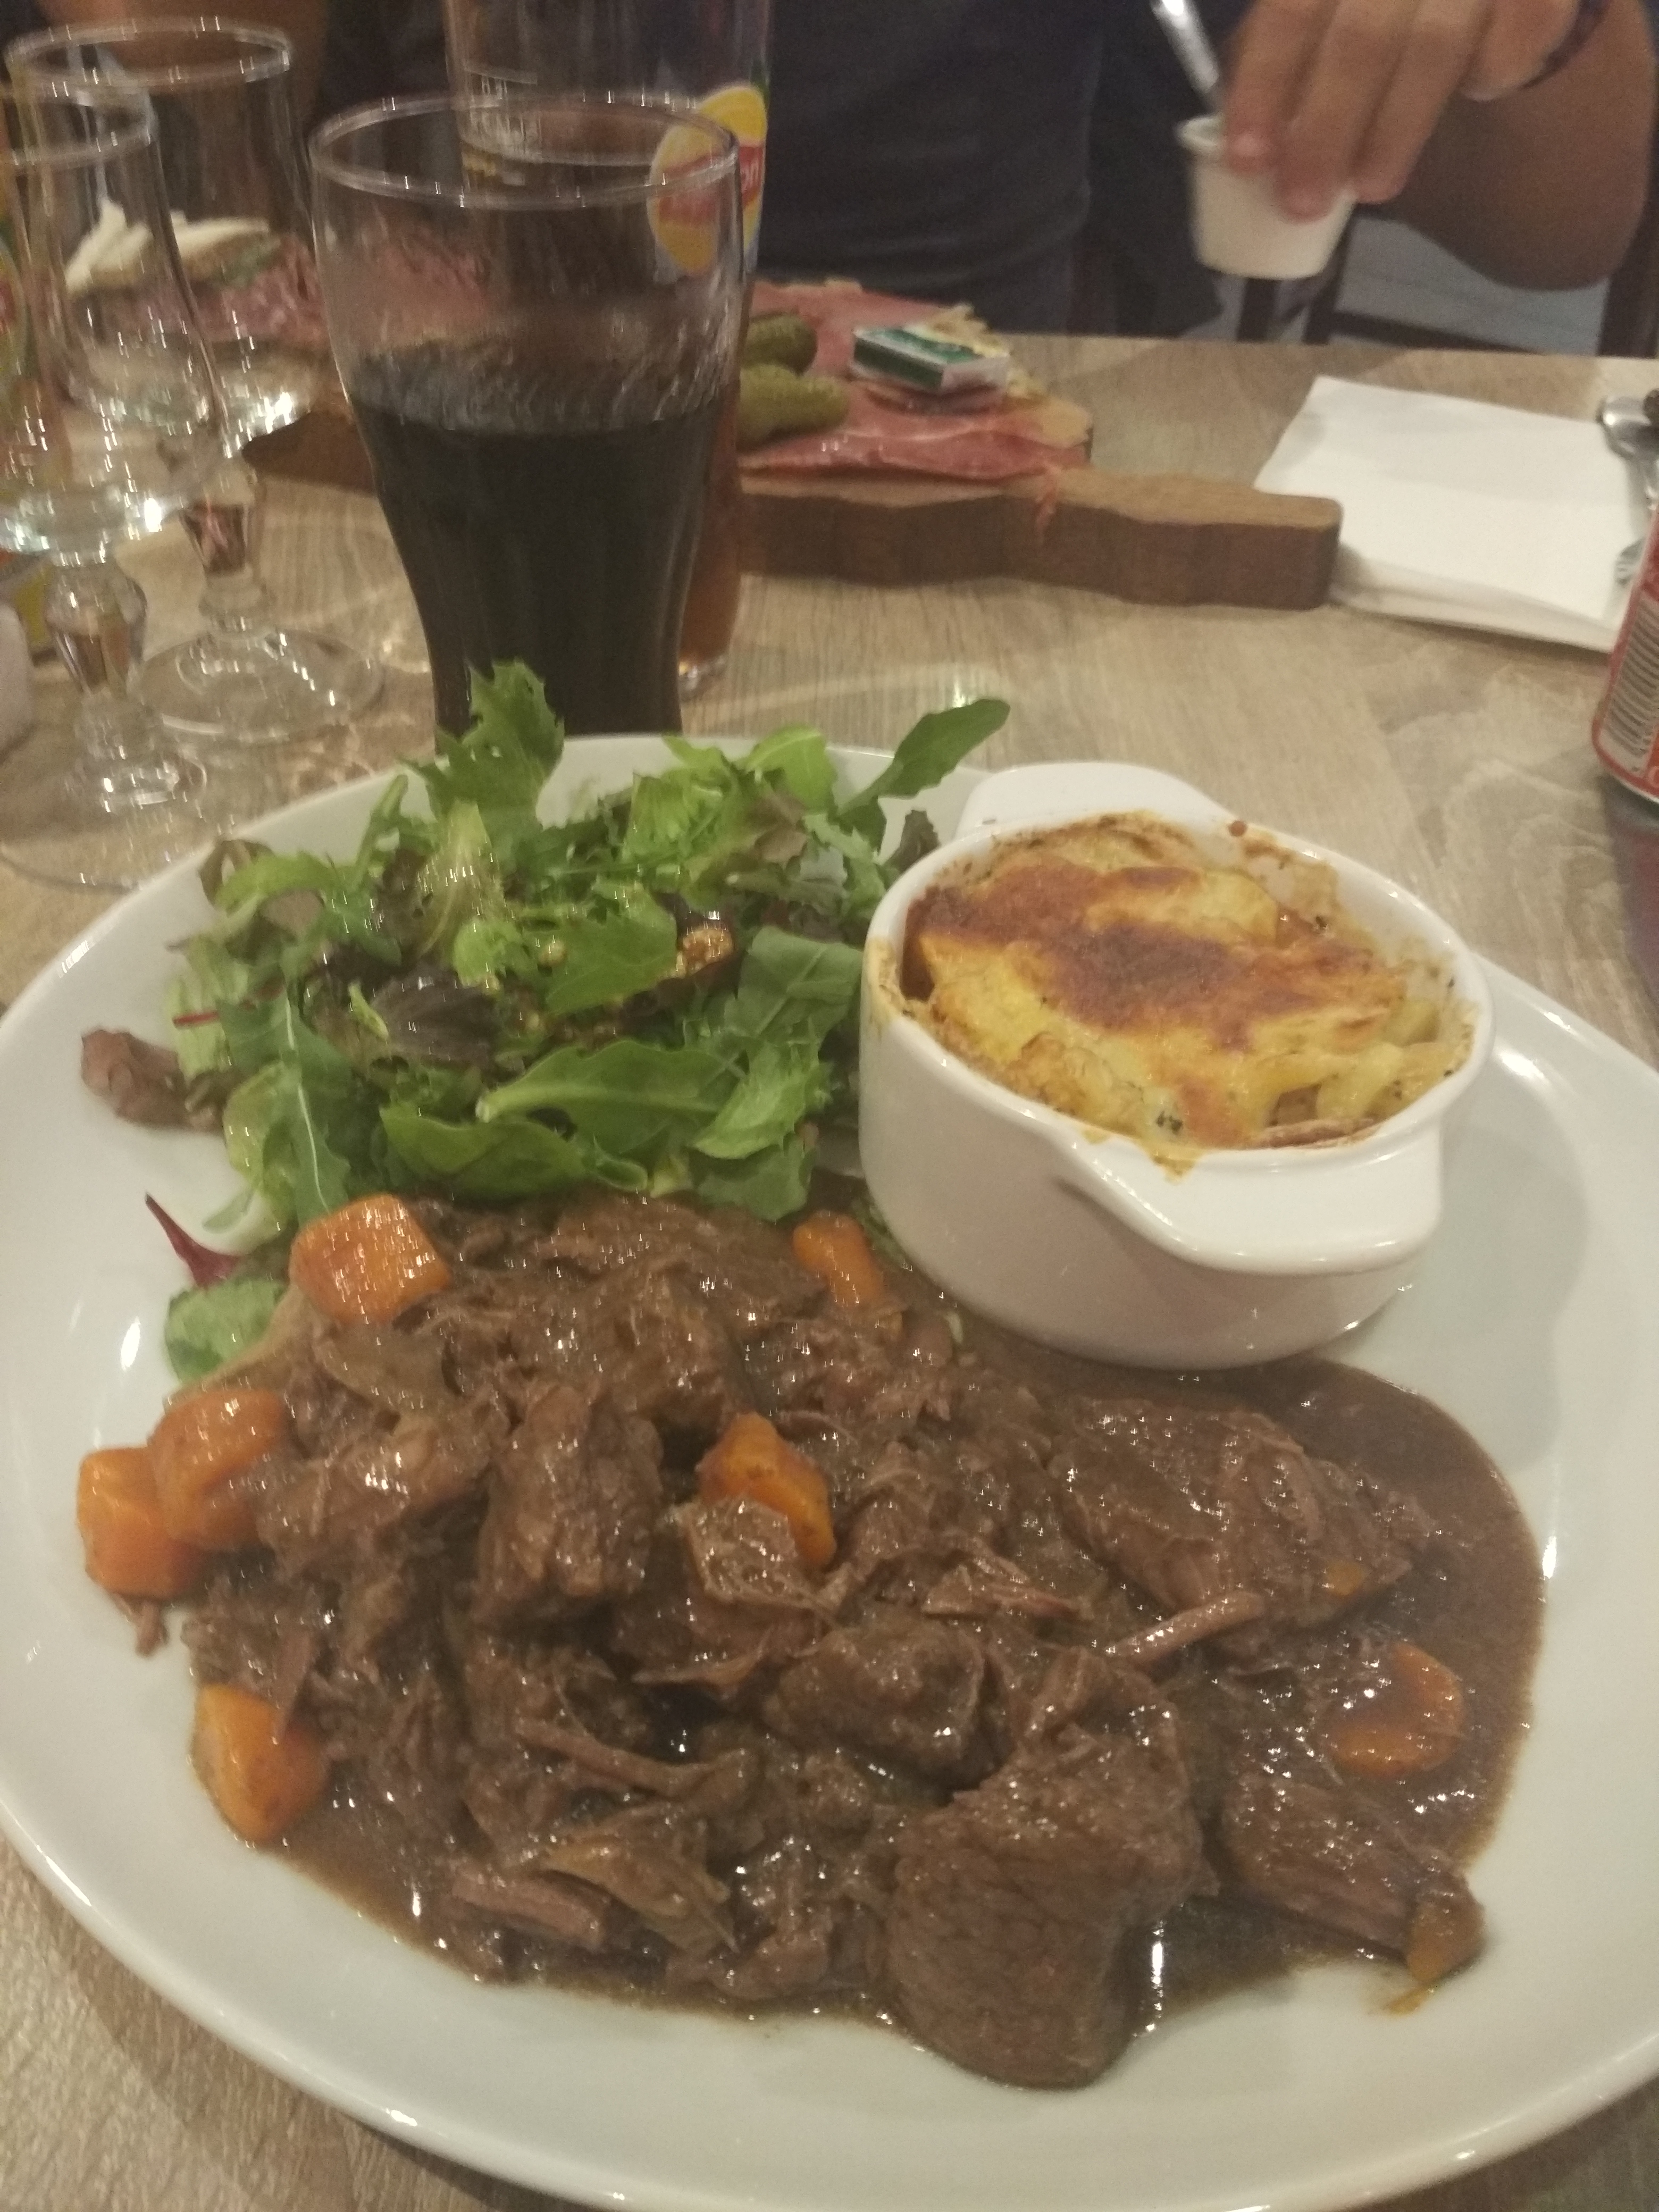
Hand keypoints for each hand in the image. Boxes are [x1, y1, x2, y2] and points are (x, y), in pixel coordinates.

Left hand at [1223, 0, 1579, 214]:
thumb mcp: (1331, 2)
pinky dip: (1492, 71)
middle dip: (1328, 129)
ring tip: (1372, 188)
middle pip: (1361, 36)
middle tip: (1304, 202)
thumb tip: (1250, 134)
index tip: (1247, 159)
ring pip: (1435, 44)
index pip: (1292, 7)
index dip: (1264, 84)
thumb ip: (1290, 41)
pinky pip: (1523, 29)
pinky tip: (1475, 93)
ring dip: (1396, 129)